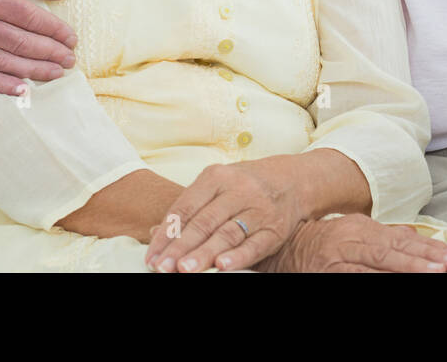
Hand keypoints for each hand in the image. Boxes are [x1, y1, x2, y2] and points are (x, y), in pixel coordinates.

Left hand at [144, 158, 314, 272]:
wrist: (293, 180)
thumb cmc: (245, 185)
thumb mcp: (218, 184)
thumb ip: (190, 206)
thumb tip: (155, 234)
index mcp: (216, 177)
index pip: (185, 207)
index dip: (167, 233)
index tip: (152, 256)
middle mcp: (238, 190)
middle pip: (204, 221)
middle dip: (181, 247)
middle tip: (163, 267)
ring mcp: (258, 209)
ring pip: (227, 234)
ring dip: (205, 253)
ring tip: (185, 269)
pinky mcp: (275, 229)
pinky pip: (255, 244)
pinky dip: (238, 256)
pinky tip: (223, 266)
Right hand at [258, 214, 446, 272]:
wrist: (282, 249)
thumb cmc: (322, 241)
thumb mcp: (354, 233)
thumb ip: (383, 236)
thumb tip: (414, 238)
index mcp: (361, 227)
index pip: (401, 239)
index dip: (427, 248)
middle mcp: (351, 240)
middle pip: (392, 250)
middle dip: (423, 259)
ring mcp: (339, 259)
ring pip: (377, 264)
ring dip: (405, 270)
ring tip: (430, 275)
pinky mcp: (328, 275)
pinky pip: (355, 279)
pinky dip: (375, 282)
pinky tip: (392, 285)